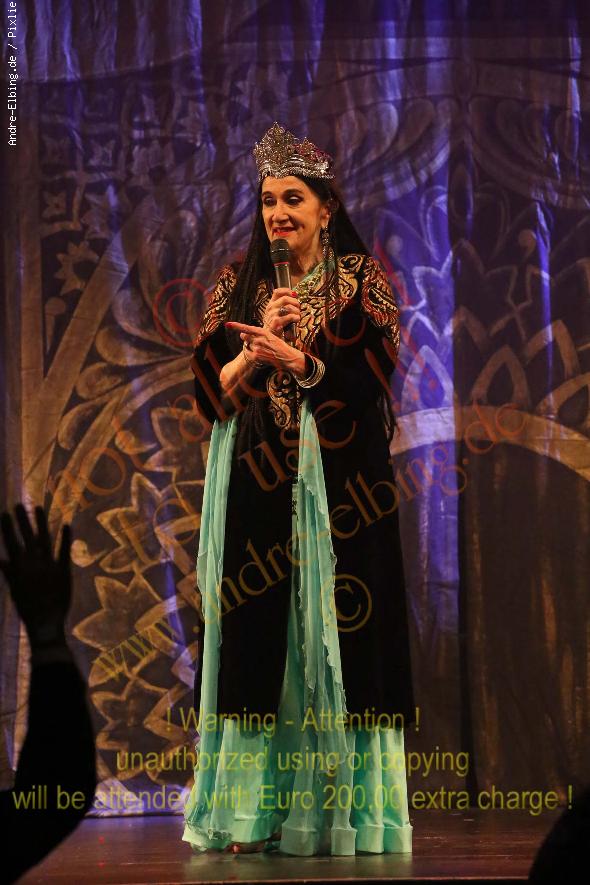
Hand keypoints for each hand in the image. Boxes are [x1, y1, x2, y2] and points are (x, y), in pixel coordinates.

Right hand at [0, 504, 71, 647]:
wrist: (46, 623)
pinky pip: (64, 552)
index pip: (11, 544)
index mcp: (20, 568)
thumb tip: (1, 560)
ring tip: (38, 508)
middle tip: (18, 504)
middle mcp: (33, 564)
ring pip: (44, 540)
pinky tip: (67, 524)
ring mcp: (49, 566)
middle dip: (22, 521)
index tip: (4, 513)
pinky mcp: (64, 571)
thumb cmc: (28, 608)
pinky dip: (66, 538)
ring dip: (41, 524)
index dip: (8, 528)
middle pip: (27, 538)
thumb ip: (10, 573)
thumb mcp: (15, 590)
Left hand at [224, 320, 301, 372]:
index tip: (228, 324)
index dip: (236, 326)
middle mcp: (258, 338)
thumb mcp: (270, 336)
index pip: (246, 328)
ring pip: (248, 345)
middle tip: (258, 343)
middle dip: (247, 339)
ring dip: (252, 347)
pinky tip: (260, 355)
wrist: (287, 356)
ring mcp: (257, 347)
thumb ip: (256, 334)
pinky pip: (248, 353)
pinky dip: (252, 354)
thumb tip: (241, 335)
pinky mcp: (256, 356)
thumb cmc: (279, 346)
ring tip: (263, 350)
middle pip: (245, 337)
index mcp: (263, 331)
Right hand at [261, 287, 300, 337]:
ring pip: (289, 307)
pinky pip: (290, 316)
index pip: (277, 292)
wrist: (269, 337)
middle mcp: (271, 308)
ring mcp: (273, 315)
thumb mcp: (276, 313)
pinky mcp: (276, 322)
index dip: (287, 291)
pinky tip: (296, 319)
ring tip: (298, 315)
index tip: (295, 295)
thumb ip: (283, 305)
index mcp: (270, 304)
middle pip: (285, 298)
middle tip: (298, 307)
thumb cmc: (275, 325)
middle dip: (295, 302)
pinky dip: (296, 317)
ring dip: (296, 311)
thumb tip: (295, 295)